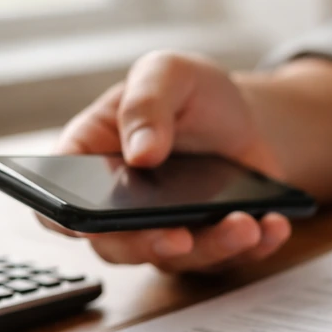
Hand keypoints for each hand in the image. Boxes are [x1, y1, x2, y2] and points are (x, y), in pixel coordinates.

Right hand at [48, 51, 291, 271]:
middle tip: (178, 236)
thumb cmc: (191, 93)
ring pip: (180, 259)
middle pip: (119, 248)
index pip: (57, 205)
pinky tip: (273, 225)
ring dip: (214, 248)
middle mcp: (123, 209)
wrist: (245, 115)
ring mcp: (170, 231)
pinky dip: (256, 246)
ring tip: (245, 225)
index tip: (84, 224)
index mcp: (92, 163)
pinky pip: (232, 258)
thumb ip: (146, 103)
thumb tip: (140, 153)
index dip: (62, 220)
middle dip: (148, 245)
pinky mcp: (214, 242)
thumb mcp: (168, 72)